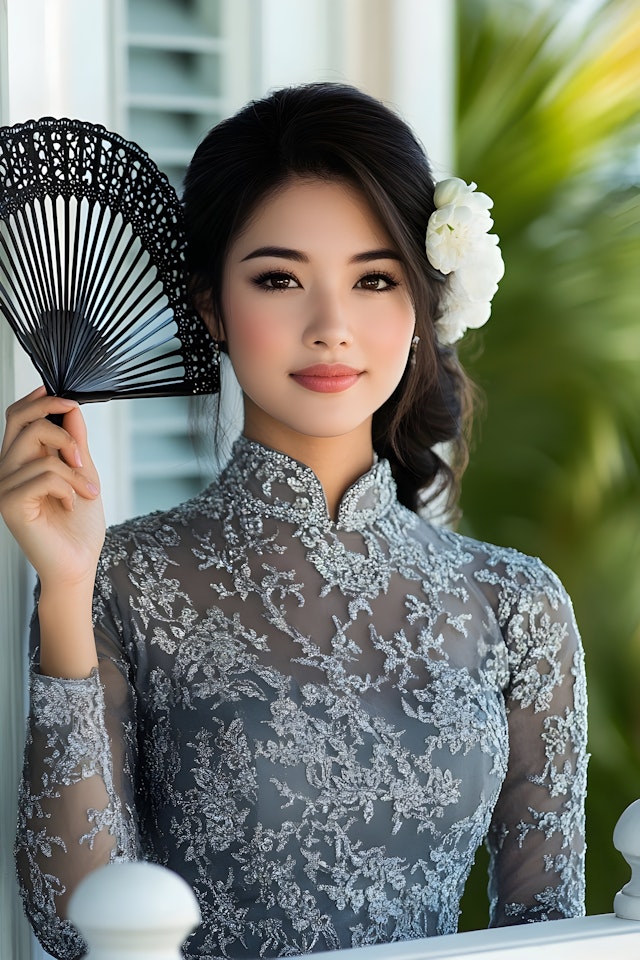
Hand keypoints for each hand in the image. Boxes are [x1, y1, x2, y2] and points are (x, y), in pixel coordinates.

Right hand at [0, 386, 105, 589]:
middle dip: (62, 431)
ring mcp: (4, 486)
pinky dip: (69, 488)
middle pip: (24, 422)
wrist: (78, 564)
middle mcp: (5, 469)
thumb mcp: (83, 472)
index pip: (17, 416)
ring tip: (86, 492)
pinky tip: (70, 505)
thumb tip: (71, 407)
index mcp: (19, 460)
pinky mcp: (10, 503)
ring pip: (42, 452)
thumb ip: (75, 441)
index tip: (69, 402)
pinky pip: (45, 476)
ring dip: (76, 472)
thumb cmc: (79, 525)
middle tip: (81, 458)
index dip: (40, 400)